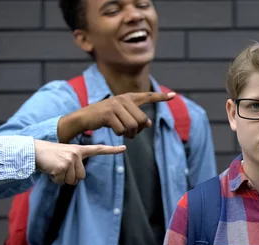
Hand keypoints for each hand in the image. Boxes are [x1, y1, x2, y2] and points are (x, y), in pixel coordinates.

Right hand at [34, 140, 125, 184]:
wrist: (33, 151)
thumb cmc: (48, 156)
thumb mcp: (64, 158)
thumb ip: (74, 166)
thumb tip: (77, 180)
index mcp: (79, 150)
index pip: (98, 149)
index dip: (112, 150)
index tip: (124, 148)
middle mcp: (77, 153)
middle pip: (80, 177)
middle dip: (69, 177)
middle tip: (58, 167)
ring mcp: (70, 159)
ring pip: (72, 181)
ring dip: (61, 178)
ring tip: (54, 167)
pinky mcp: (63, 166)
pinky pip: (62, 181)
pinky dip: (55, 179)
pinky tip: (50, 169)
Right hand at [58, 91, 175, 142]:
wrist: (84, 118)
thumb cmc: (105, 117)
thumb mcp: (122, 116)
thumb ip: (135, 118)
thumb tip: (148, 123)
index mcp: (128, 98)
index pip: (148, 96)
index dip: (161, 97)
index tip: (174, 95)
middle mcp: (123, 99)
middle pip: (142, 120)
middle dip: (138, 130)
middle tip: (131, 133)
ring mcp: (115, 105)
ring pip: (133, 126)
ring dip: (129, 134)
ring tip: (123, 133)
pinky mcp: (108, 114)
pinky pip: (121, 130)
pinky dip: (120, 134)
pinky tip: (114, 131)